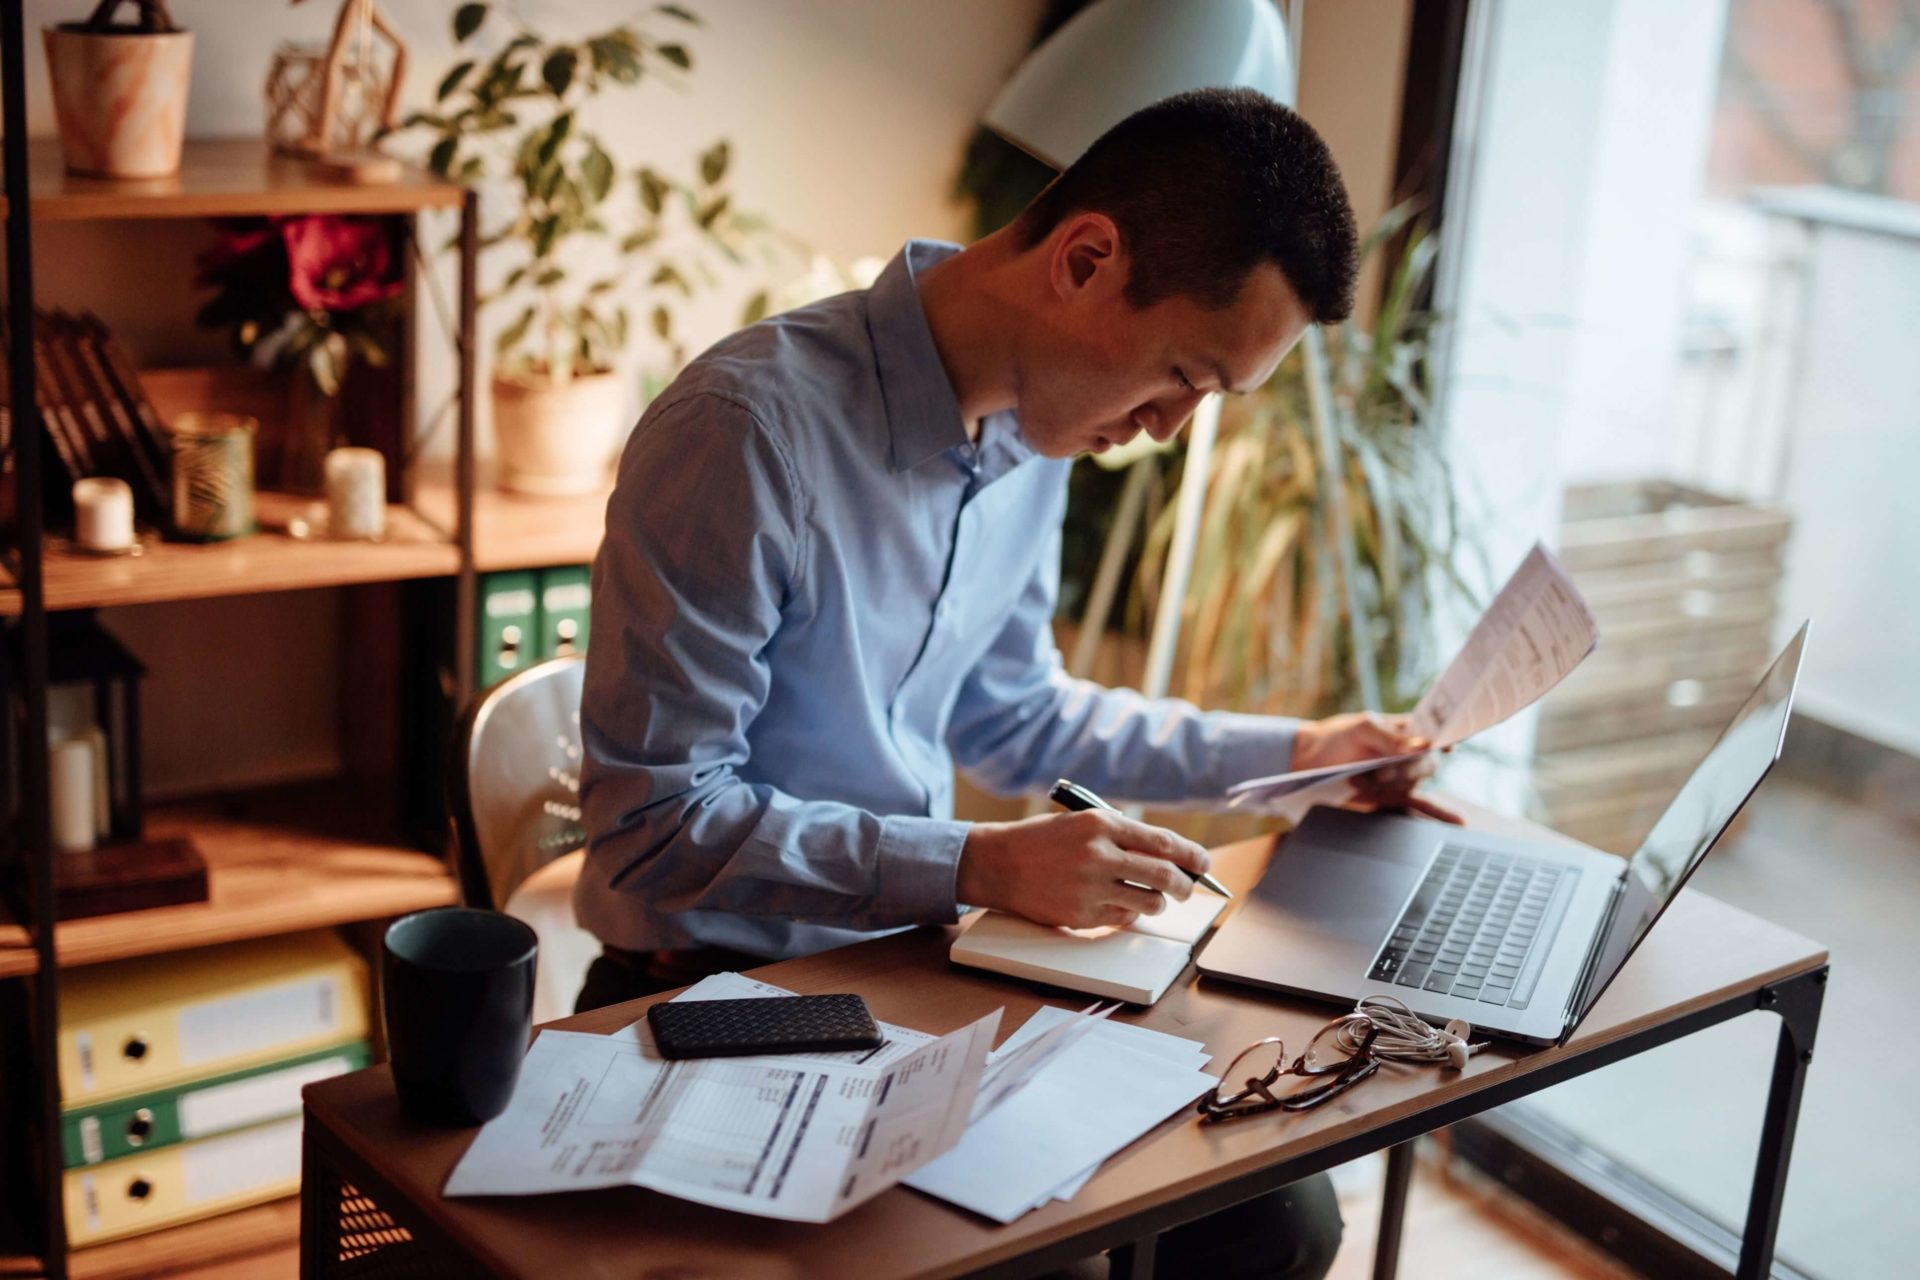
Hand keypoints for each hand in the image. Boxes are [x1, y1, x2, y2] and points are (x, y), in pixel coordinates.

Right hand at [957, 809, 1211, 929]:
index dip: (1192, 855)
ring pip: (1149, 903)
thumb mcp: (1082, 823)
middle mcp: (1098, 855)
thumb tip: (1170, 855)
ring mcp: (1090, 888)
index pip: (1164, 842)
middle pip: (1165, 875)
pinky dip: (1127, 914)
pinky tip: (1117, 904)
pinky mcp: (1081, 915)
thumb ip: (1122, 836)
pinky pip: (1122, 919)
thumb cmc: (1042, 840)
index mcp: (1101, 824)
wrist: (998, 863)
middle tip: (1187, 888)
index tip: (1204, 863)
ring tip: (1151, 898)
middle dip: (1185, 885)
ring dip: (1157, 902)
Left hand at [1291, 711, 1460, 823]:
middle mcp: (1406, 754)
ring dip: (1388, 786)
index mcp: (1403, 730)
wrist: (1306, 763)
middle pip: (1426, 764)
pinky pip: (1418, 806)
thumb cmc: (1335, 738)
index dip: (1447, 738)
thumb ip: (1392, 738)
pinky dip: (1437, 814)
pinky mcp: (1391, 797)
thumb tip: (1425, 745)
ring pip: (1413, 785)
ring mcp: (1400, 777)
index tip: (1450, 748)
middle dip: (1403, 770)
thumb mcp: (1361, 729)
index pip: (1435, 732)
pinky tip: (1460, 822)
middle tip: (1378, 772)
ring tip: (1359, 779)